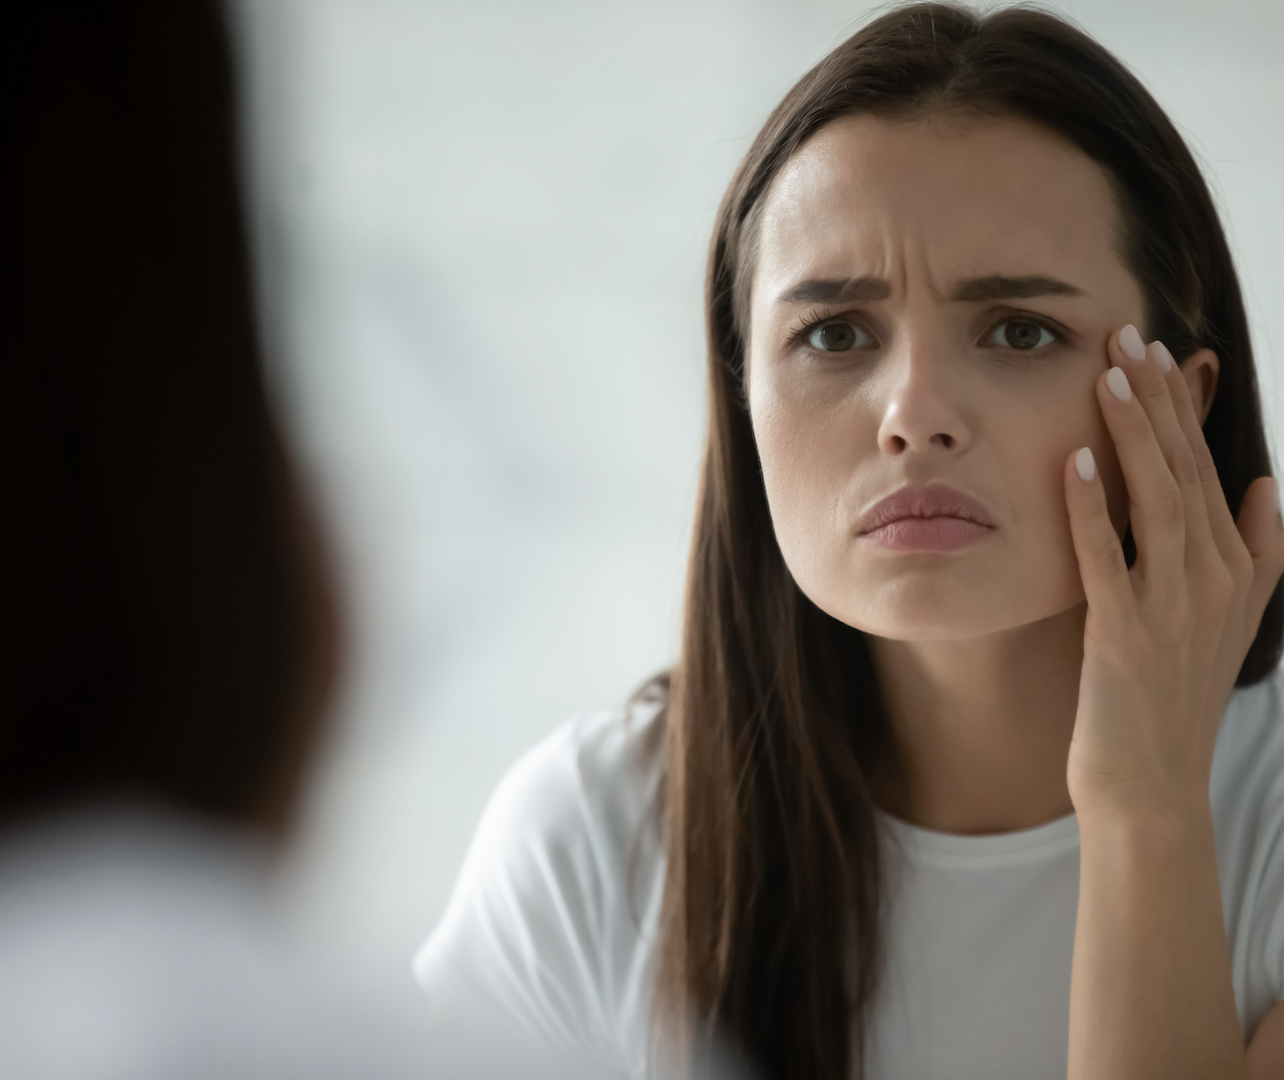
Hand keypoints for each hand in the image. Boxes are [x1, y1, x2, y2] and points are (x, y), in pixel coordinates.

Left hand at [1063, 326, 1283, 820]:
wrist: (1151, 784)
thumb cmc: (1172, 696)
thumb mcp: (1228, 620)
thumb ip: (1254, 551)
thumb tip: (1264, 485)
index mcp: (1235, 569)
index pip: (1204, 469)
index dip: (1180, 409)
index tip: (1157, 352)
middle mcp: (1214, 580)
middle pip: (1184, 472)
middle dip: (1158, 401)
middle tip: (1128, 336)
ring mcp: (1173, 608)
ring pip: (1157, 502)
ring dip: (1133, 435)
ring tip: (1109, 375)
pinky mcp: (1125, 635)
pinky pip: (1108, 559)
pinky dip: (1093, 509)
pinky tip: (1075, 462)